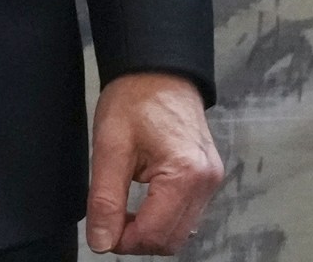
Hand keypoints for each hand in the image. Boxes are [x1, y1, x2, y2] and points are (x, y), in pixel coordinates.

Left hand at [85, 71, 220, 254]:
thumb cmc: (136, 99)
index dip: (123, 241)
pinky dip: (162, 218)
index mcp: (185, 174)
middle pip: (171, 239)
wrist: (158, 71)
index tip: (101, 231)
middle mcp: (206, 181)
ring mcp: (211, 180)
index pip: (155, 234)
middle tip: (109, 221)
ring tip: (123, 209)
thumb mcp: (110, 147)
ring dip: (150, 230)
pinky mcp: (207, 177)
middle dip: (137, 240)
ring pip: (180, 231)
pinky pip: (186, 214)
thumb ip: (105, 199)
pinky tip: (142, 203)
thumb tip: (101, 241)